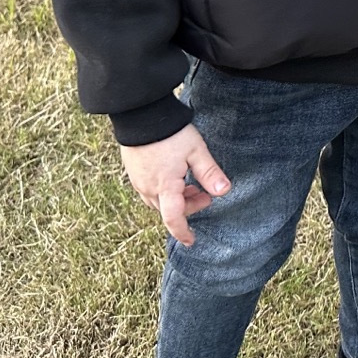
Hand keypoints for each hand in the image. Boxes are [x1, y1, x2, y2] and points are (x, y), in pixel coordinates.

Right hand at [120, 125, 231, 246]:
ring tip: (191, 183)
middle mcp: (148, 188)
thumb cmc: (170, 133)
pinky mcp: (133, 171)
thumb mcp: (196, 150)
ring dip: (176, 199)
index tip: (191, 241)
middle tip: (205, 194)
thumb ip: (209, 172)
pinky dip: (164, 190)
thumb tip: (224, 191)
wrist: (141, 116)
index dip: (183, 232)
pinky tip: (175, 174)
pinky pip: (149, 190)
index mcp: (165, 187)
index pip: (174, 219)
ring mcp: (138, 181)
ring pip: (158, 201)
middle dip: (188, 207)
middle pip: (168, 210)